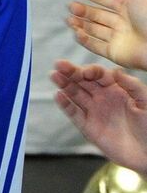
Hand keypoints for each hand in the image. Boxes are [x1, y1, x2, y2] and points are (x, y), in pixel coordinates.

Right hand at [52, 59, 146, 173]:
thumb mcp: (146, 102)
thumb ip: (132, 85)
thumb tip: (115, 70)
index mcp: (116, 88)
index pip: (99, 75)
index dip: (90, 71)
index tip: (85, 72)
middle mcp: (102, 97)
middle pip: (83, 81)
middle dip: (71, 72)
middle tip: (58, 65)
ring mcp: (94, 111)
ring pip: (75, 94)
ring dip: (64, 84)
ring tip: (54, 75)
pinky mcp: (88, 127)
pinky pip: (74, 114)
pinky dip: (65, 105)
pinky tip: (59, 95)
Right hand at [66, 0, 146, 70]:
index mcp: (128, 6)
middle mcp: (123, 22)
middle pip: (97, 14)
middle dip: (82, 10)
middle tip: (70, 6)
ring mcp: (119, 38)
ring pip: (94, 30)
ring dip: (80, 24)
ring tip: (69, 19)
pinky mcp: (116, 54)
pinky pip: (96, 46)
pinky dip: (85, 40)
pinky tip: (76, 33)